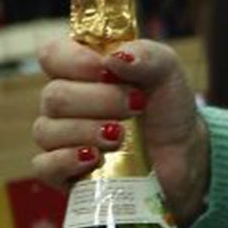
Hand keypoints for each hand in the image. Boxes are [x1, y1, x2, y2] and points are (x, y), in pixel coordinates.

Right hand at [31, 36, 211, 224]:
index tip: (108, 71)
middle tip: (136, 106)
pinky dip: (66, 161)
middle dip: (100, 100)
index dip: (74, 61)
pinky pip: (44, 166)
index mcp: (80, 69)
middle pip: (54, 96)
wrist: (183, 153)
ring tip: (121, 136)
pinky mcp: (62, 172)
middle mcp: (63, 102)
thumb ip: (146, 55)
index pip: (51, 54)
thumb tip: (114, 58)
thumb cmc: (167, 107)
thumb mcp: (167, 71)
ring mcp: (60, 138)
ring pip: (48, 130)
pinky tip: (94, 158)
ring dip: (89, 131)